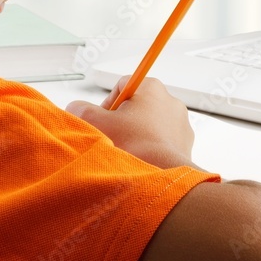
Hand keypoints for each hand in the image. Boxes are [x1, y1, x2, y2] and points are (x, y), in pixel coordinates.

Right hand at [65, 76, 196, 169]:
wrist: (162, 174)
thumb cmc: (132, 144)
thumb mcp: (96, 122)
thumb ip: (81, 110)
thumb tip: (75, 108)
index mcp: (151, 87)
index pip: (123, 86)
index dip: (108, 103)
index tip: (103, 120)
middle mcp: (170, 100)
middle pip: (137, 106)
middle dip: (123, 122)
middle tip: (112, 138)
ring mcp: (181, 123)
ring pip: (150, 125)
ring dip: (137, 136)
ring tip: (128, 152)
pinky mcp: (186, 143)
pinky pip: (163, 142)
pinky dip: (152, 149)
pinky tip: (142, 161)